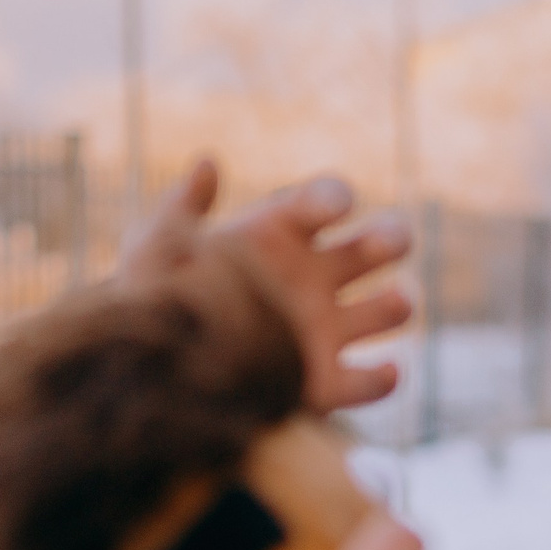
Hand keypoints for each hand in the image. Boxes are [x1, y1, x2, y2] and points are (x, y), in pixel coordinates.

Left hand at [121, 159, 413, 412]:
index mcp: (278, 237)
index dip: (334, 199)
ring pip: (386, 309)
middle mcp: (311, 279)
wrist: (153, 378)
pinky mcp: (325, 384)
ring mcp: (324, 331)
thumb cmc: (153, 306)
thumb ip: (182, 210)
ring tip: (393, 303)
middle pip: (373, 248)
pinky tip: (384, 369)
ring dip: (397, 303)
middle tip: (389, 242)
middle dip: (389, 238)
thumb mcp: (156, 252)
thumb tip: (208, 165)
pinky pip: (371, 382)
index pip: (322, 202)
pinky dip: (386, 378)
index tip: (338, 206)